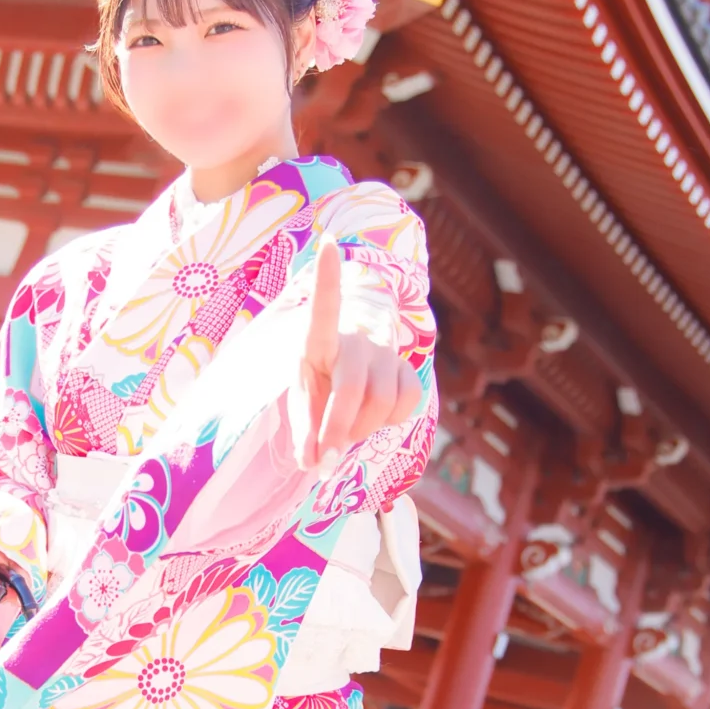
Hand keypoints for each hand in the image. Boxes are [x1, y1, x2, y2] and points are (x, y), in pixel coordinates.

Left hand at [296, 236, 419, 471]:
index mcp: (319, 337)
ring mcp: (387, 351)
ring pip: (382, 402)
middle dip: (339, 429)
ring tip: (348, 431)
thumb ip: (303, 433)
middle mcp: (356, 338)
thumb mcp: (301, 400)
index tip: (330, 244)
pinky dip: (389, 422)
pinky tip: (375, 416)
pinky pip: (407, 403)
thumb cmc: (317, 384)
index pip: (325, 307)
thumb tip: (315, 464)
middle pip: (352, 388)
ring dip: (362, 430)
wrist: (346, 379)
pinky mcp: (408, 368)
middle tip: (326, 460)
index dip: (328, 279)